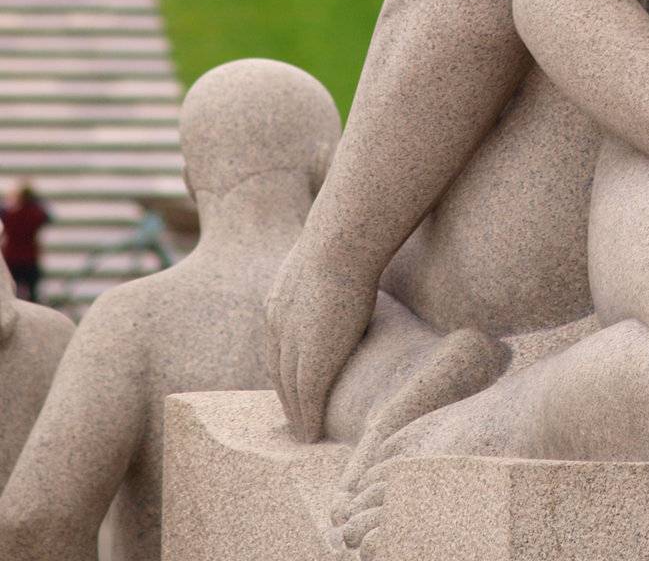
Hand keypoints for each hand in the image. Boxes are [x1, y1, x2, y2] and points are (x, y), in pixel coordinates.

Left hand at [266, 234, 377, 442]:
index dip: (285, 367)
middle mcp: (277, 326)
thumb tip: (347, 261)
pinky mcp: (312, 360)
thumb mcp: (325, 254)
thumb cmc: (344, 237)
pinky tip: (311, 435)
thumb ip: (326, 268)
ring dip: (295, 414)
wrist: (341, 244)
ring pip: (289, 389)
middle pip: (278, 372)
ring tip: (303, 433)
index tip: (293, 383)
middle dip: (285, 396)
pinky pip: (306, 398)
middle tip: (294, 418)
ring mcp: (292, 344)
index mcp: (279, 300)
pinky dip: (307, 419)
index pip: (278, 345)